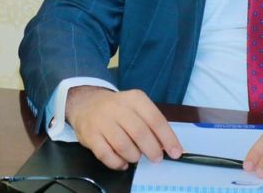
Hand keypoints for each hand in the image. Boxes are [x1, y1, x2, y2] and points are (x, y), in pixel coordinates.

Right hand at [65, 86, 182, 169]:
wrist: (86, 103)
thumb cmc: (118, 109)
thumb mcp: (136, 107)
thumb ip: (151, 124)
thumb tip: (169, 147)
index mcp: (134, 99)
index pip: (155, 119)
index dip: (167, 138)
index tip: (176, 153)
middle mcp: (117, 107)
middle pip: (140, 133)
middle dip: (152, 150)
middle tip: (156, 158)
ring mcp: (101, 121)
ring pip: (123, 146)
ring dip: (134, 157)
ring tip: (135, 156)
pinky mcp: (89, 135)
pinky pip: (106, 155)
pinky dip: (117, 163)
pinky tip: (122, 162)